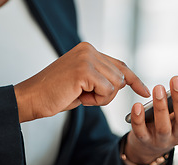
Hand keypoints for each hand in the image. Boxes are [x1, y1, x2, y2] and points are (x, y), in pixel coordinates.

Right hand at [14, 42, 150, 122]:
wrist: (32, 98)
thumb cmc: (56, 94)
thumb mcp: (84, 83)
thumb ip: (101, 77)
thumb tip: (123, 81)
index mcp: (89, 50)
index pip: (120, 65)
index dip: (134, 80)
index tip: (144, 91)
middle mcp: (89, 50)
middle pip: (120, 77)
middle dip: (107, 94)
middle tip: (86, 96)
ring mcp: (87, 58)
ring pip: (116, 84)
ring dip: (102, 98)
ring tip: (81, 96)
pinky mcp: (84, 70)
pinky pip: (107, 90)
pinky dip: (96, 100)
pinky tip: (80, 97)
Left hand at [125, 76, 177, 164]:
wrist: (149, 147)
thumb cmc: (170, 124)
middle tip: (176, 79)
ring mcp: (162, 140)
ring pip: (163, 127)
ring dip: (161, 107)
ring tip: (158, 88)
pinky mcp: (145, 141)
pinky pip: (141, 132)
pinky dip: (139, 119)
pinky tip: (137, 106)